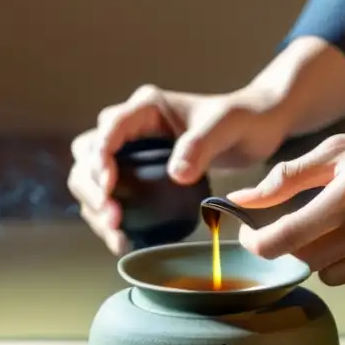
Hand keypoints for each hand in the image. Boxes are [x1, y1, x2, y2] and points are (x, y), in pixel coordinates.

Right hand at [68, 84, 289, 254]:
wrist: (256, 126)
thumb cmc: (243, 119)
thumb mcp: (226, 127)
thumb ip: (201, 145)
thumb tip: (176, 174)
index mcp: (147, 107)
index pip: (110, 127)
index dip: (101, 157)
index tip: (108, 187)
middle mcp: (132, 126)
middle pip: (88, 152)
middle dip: (92, 186)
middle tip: (113, 217)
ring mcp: (133, 150)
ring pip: (91, 175)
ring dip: (95, 204)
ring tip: (116, 233)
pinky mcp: (139, 173)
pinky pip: (111, 193)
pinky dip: (109, 215)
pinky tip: (123, 238)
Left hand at [228, 126, 344, 285]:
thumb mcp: (343, 149)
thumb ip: (289, 175)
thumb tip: (243, 197)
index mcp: (344, 199)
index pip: (282, 240)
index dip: (256, 244)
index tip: (250, 235)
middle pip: (302, 260)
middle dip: (292, 245)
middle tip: (301, 220)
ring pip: (327, 275)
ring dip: (320, 256)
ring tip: (338, 226)